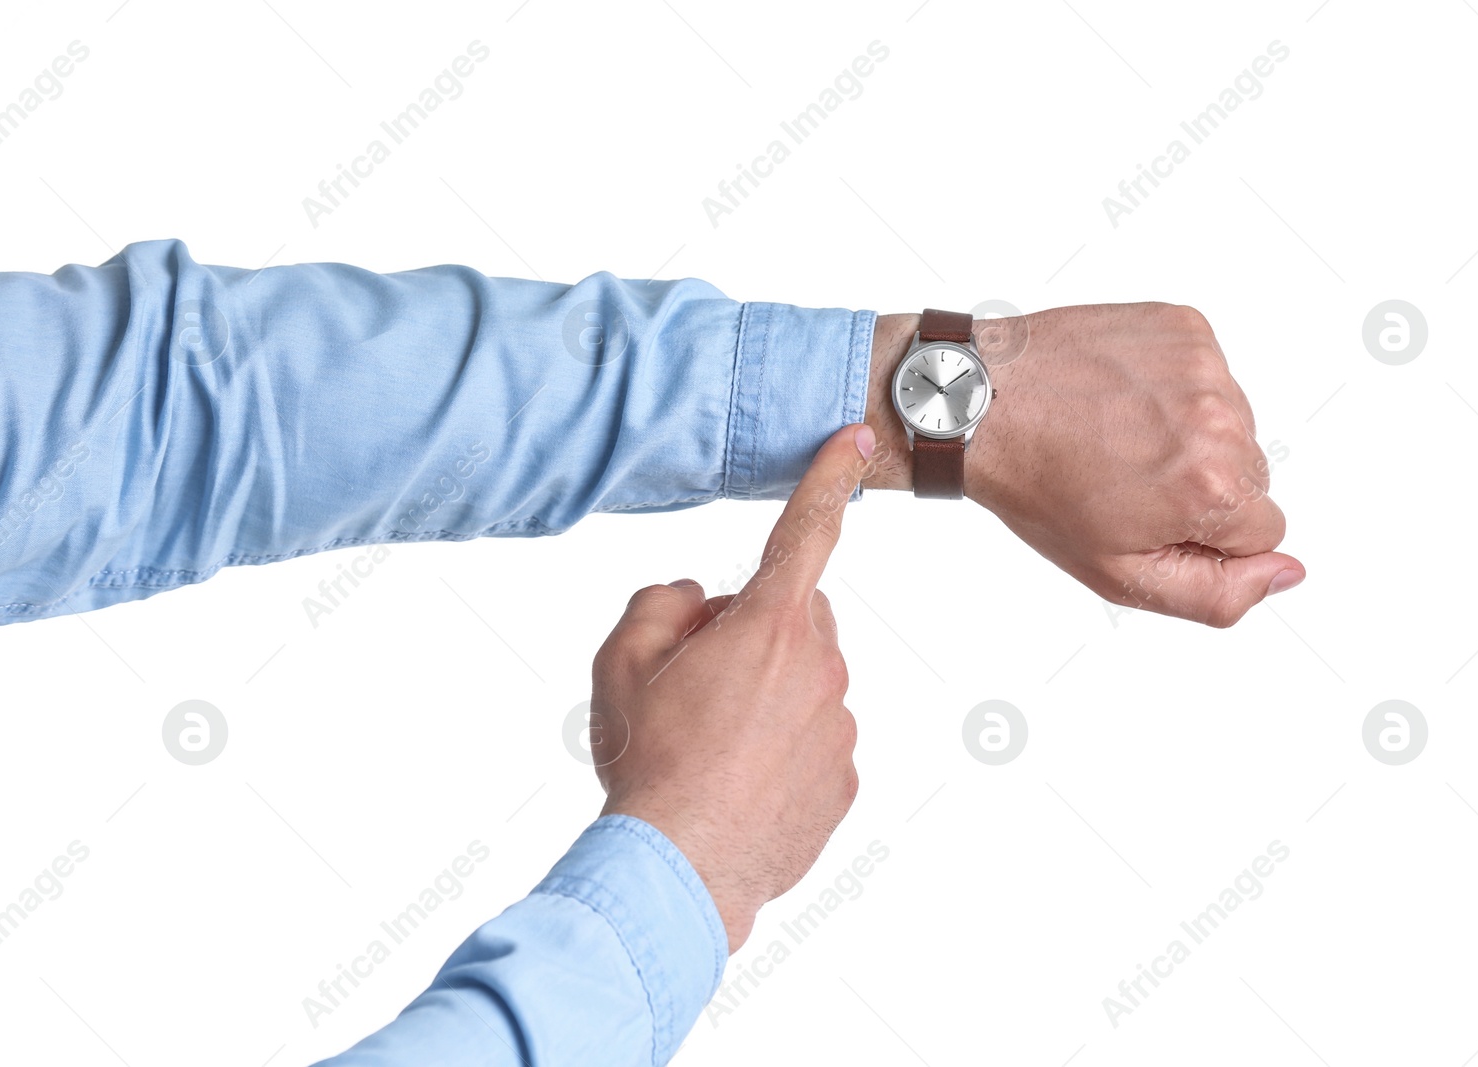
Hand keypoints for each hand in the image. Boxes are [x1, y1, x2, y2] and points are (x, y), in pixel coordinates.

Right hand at [589, 424, 872, 951]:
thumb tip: (698, 602)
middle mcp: (819, 668)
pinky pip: (815, 740)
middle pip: (793, 618)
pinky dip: (783, 750)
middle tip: (697, 682)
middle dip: (754, 631)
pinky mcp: (844, 780)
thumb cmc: (649, 763)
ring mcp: (838, 727)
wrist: (678, 872)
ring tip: (710, 746)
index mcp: (768, 626)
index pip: (805, 532)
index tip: (856, 436)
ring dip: (767, 696)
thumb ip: (660, 604)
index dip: (828, 478)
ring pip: (805, 683)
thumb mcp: (621, 663)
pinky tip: (738, 782)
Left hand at [865, 305, 1303, 626]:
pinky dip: (1173, 388)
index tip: (1149, 514)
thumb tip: (1287, 573)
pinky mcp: (1185, 326)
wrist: (982, 404)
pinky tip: (1121, 398)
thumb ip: (1216, 593)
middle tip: (1126, 477)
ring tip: (1118, 435)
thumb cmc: (1039, 488)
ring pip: (1233, 423)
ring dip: (1187, 433)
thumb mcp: (1119, 573)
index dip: (1204, 533)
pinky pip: (1209, 375)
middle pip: (1253, 475)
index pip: (1265, 530)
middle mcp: (1220, 419)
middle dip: (1200, 485)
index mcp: (1212, 487)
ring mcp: (1203, 365)